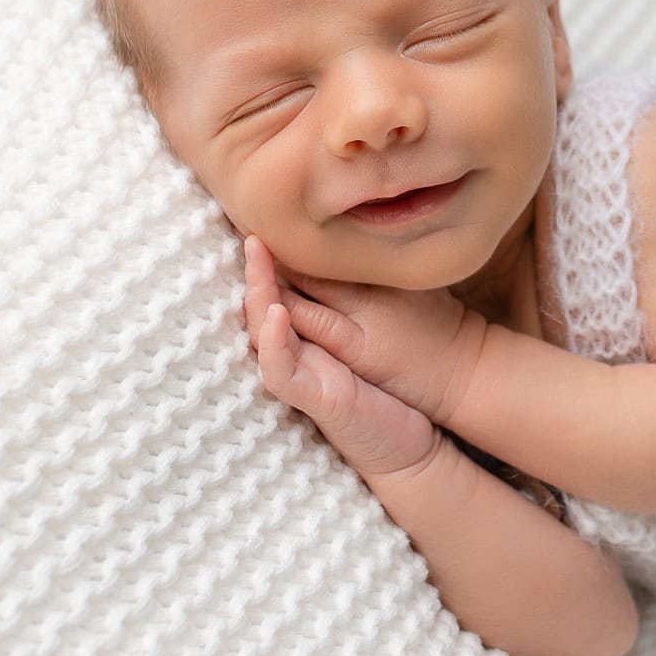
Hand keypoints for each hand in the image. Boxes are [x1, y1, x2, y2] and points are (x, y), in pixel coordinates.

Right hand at [243, 238, 442, 477]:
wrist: (407, 443)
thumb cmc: (389, 389)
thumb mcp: (372, 335)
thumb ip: (353, 302)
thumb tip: (357, 251)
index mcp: (308, 332)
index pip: (280, 285)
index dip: (270, 254)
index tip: (263, 212)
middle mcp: (296, 351)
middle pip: (261, 301)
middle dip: (253, 263)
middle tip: (248, 219)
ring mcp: (300, 375)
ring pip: (261, 330)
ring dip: (257, 292)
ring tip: (254, 253)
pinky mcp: (312, 399)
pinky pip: (281, 370)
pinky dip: (273, 343)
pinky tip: (276, 313)